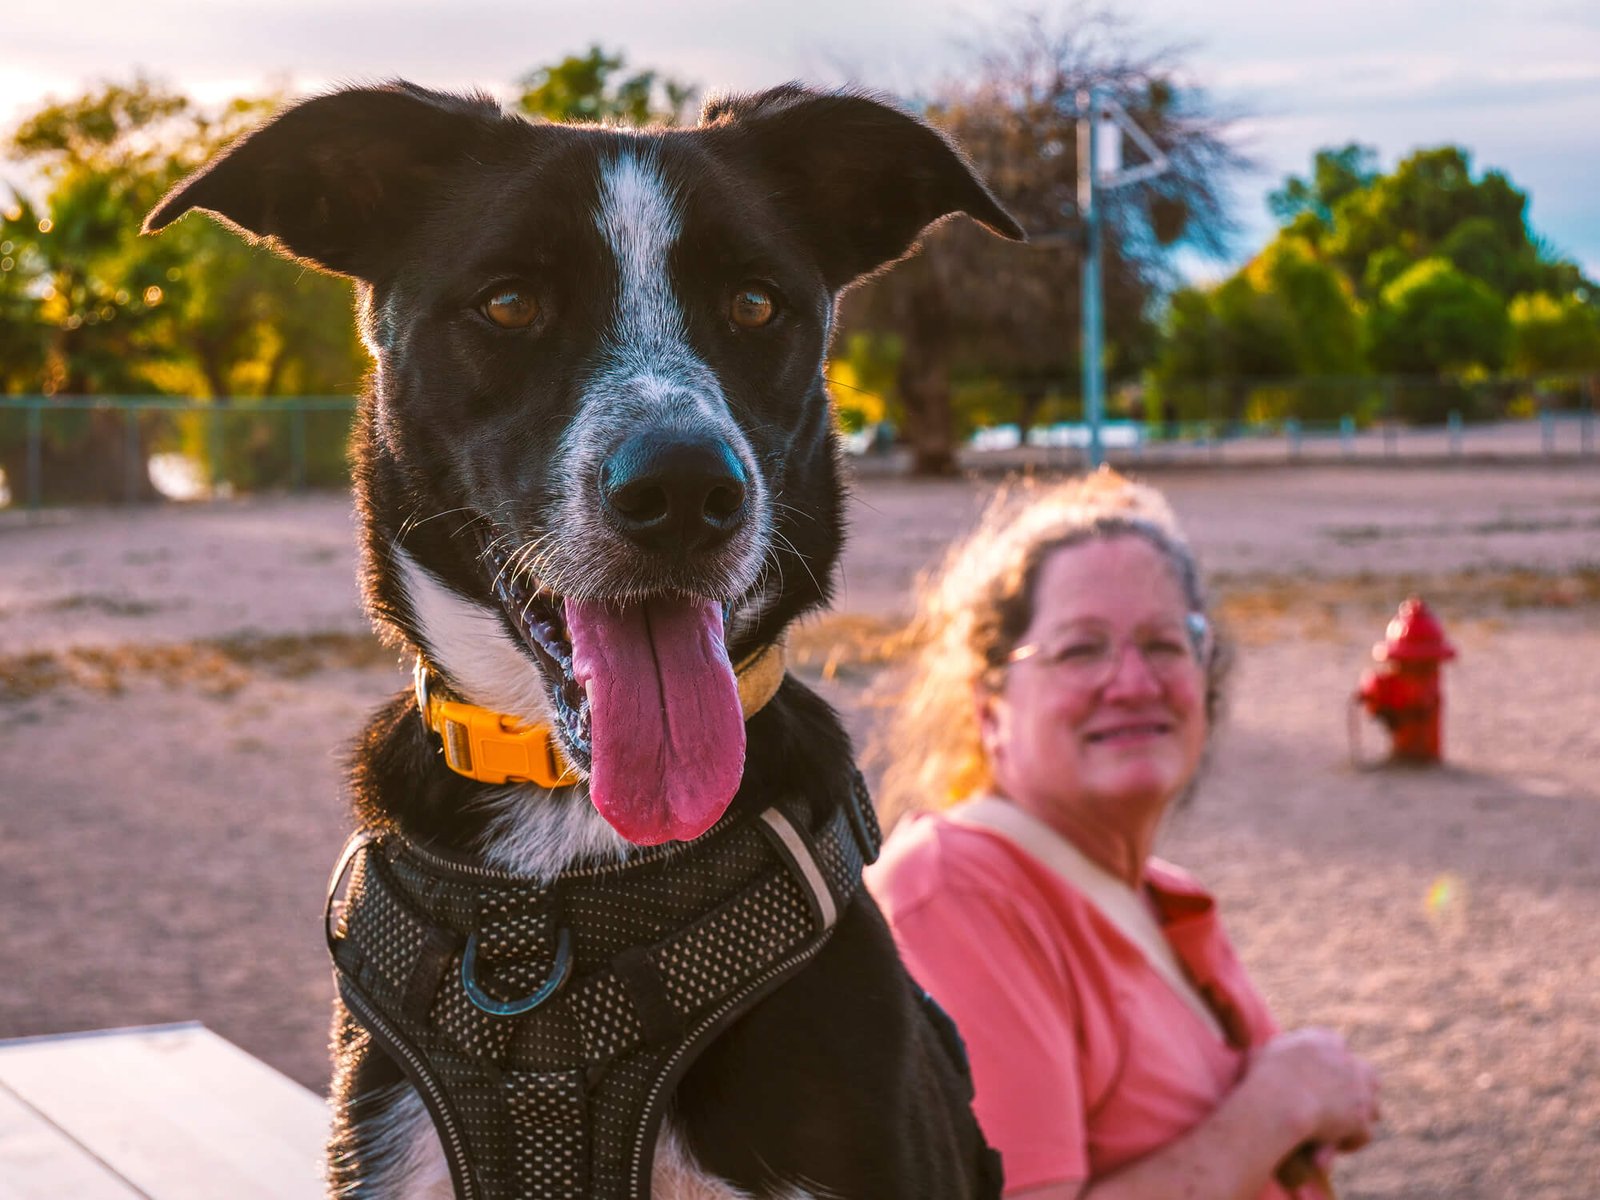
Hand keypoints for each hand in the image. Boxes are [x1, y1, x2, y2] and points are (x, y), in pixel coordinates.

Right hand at [1247, 1027, 1380, 1152]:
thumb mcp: (1259, 1055)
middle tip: (1340, 1106)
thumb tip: (1251, 1054)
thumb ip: (1266, 1053)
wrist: (1278, 1101)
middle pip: (1365, 1073)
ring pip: (1372, 1104)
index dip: (1331, 1063)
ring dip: (1358, 1117)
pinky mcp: (1361, 1117)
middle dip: (1356, 1089)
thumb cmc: (1262, 1078)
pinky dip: (1351, 1141)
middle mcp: (1346, 1060)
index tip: (1322, 1077)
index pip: (1337, 1044)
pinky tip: (1335, 1146)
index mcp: (1322, 1040)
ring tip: (1340, 1130)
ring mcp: (1357, 1089)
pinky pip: (1364, 1133)